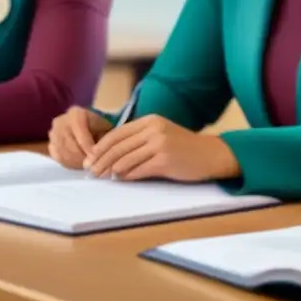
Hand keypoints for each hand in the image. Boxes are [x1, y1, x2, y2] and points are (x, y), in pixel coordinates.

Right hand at [48, 107, 112, 168]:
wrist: (88, 124)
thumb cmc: (99, 125)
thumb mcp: (105, 127)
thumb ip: (102, 138)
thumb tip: (97, 154)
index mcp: (75, 114)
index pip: (80, 134)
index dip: (88, 147)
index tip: (97, 157)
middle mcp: (60, 122)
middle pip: (70, 145)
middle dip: (82, 157)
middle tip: (92, 165)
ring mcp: (53, 133)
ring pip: (63, 153)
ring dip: (76, 162)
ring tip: (87, 166)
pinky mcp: (50, 144)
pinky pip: (58, 158)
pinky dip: (69, 164)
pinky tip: (79, 165)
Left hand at [85, 115, 239, 181]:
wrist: (210, 154)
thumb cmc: (184, 147)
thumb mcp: (161, 135)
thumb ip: (139, 141)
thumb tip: (112, 157)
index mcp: (150, 120)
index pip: (118, 133)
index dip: (100, 147)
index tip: (90, 158)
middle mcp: (154, 129)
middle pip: (118, 146)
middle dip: (101, 160)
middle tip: (91, 172)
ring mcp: (160, 144)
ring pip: (126, 158)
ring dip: (111, 170)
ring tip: (103, 177)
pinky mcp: (165, 160)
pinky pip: (138, 169)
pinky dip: (127, 176)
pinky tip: (121, 179)